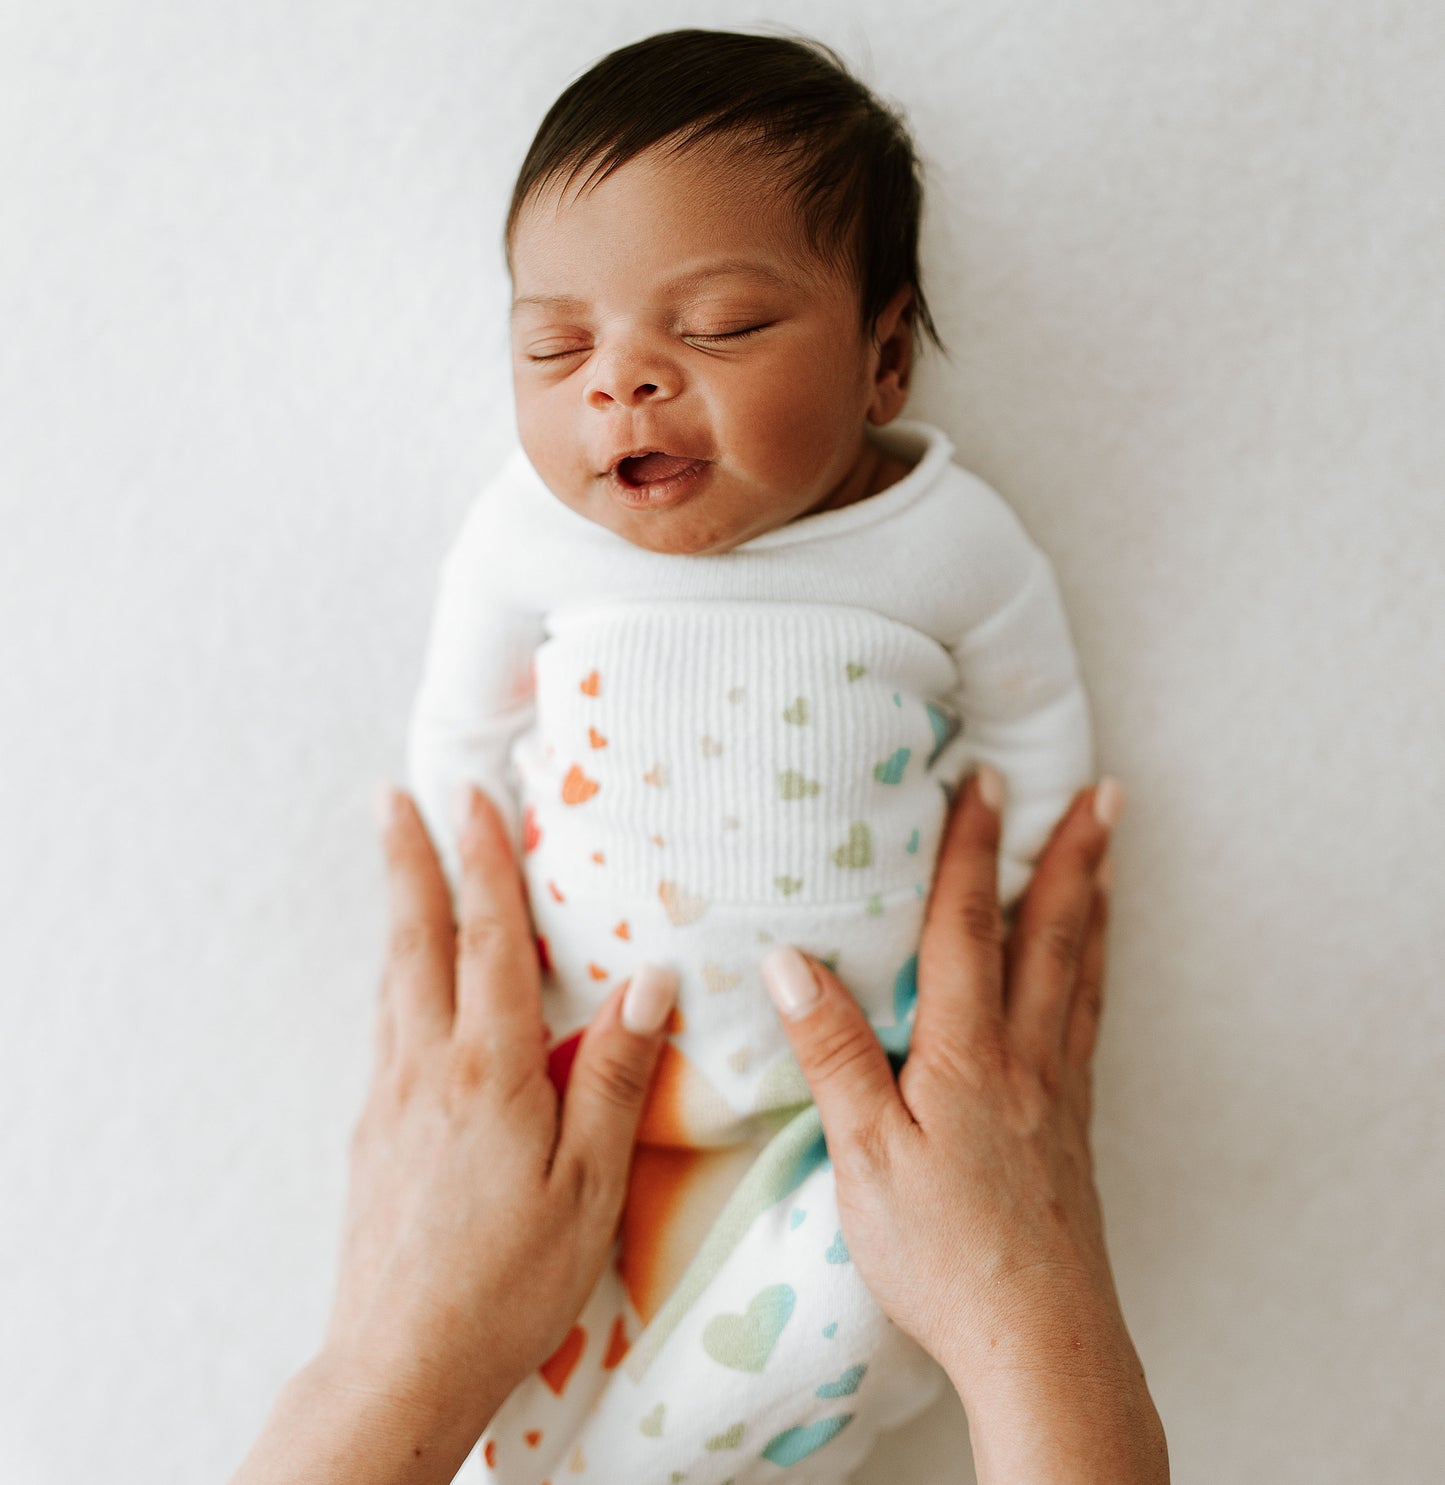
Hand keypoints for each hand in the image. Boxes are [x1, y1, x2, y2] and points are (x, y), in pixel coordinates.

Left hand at [232, 785, 676, 1484]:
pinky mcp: (370, 1136)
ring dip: (399, 912)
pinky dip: (396, 976)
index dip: (482, 863)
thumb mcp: (590, 1185)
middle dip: (409, 862)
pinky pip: (386, 1027)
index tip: (470, 798)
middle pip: (416, 941)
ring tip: (399, 866)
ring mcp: (388, 1100)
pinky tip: (404, 984)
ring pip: (393, 982)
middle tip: (394, 797)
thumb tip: (650, 982)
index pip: (487, 940)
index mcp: (487, 1070)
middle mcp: (426, 1068)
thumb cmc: (511, 1282)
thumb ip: (614, 1077)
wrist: (399, 1364)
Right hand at [761, 770, 1167, 1482]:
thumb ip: (833, 1052)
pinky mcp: (1072, 1130)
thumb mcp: (864, 1155)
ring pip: (1080, 974)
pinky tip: (1088, 973)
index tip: (982, 779)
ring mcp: (1058, 1092)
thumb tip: (790, 960)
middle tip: (1100, 791)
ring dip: (1094, 903)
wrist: (1042, 1341)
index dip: (969, 848)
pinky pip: (1088, 1023)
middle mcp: (1026, 1056)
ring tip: (1107, 855)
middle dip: (1069, 854)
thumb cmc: (943, 1254)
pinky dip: (1094, 973)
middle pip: (1051, 934)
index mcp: (967, 1052)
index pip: (966, 926)